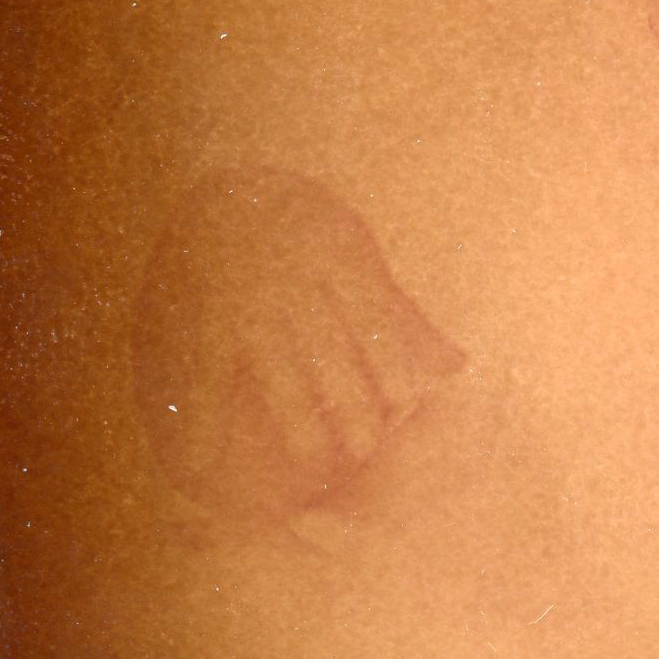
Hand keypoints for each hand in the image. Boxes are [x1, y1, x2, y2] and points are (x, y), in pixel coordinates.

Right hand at [132, 168, 464, 522]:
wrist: (219, 195)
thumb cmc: (305, 236)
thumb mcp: (356, 259)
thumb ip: (401, 317)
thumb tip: (456, 367)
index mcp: (336, 259)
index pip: (372, 320)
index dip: (390, 364)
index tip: (403, 405)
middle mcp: (292, 283)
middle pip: (330, 355)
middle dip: (351, 405)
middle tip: (366, 449)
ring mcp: (245, 304)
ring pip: (277, 373)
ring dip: (297, 423)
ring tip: (317, 463)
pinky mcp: (203, 322)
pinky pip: (206, 377)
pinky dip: (203, 420)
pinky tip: (202, 463)